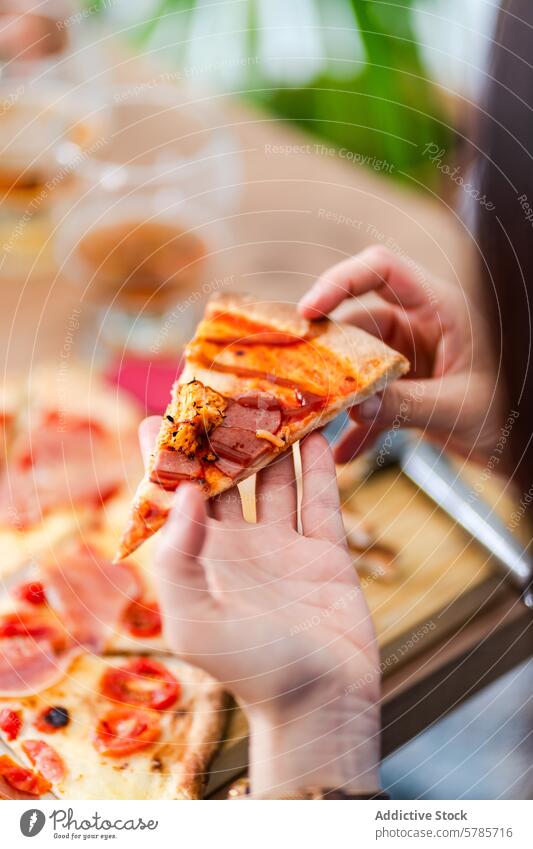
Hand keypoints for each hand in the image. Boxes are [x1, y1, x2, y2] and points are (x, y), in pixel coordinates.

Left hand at [140, 421, 380, 795]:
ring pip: (276, 480)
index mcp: (203, 558)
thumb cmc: (253, 672)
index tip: (162, 414)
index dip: (168, 459)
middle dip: (225, 437)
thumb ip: (178, 559)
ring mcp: (284, 547)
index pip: (178, 497)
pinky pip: (321, 501)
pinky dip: (320, 468)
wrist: (322, 704)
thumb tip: (183, 493)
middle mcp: (240, 546)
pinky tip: (317, 434)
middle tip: (226, 387)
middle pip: (228, 477)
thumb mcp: (194, 622)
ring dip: (274, 443)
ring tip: (274, 398)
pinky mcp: (325, 554)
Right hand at [299, 245, 499, 462]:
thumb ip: (405, 406)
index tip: (308, 312)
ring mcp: (411, 355)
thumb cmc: (509, 413)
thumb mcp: (457, 408)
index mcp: (440, 307)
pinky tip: (348, 454)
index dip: (339, 281)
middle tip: (299, 379)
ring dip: (340, 396)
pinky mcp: (406, 385)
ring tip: (318, 424)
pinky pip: (372, 398)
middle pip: (358, 321)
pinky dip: (360, 424)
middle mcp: (420, 323)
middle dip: (328, 352)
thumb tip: (353, 407)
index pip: (381, 269)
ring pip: (358, 364)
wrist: (526, 445)